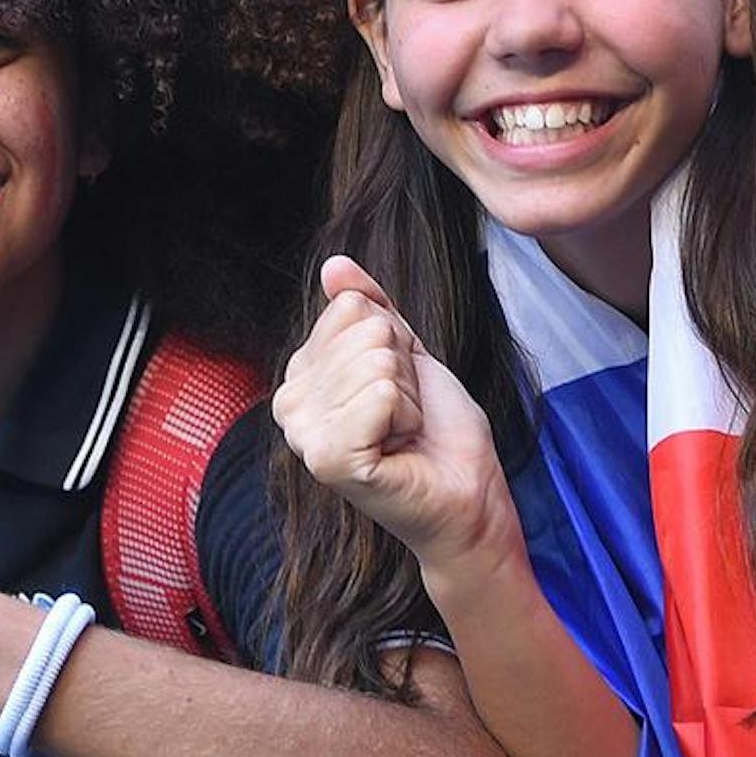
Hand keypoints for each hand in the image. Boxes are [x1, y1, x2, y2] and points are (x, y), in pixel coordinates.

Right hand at [274, 256, 516, 577]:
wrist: (465, 491)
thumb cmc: (435, 428)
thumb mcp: (405, 351)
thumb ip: (369, 306)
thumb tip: (334, 265)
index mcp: (300, 377)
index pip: (352, 308)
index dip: (394, 344)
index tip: (395, 390)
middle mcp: (289, 405)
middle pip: (368, 333)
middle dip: (404, 372)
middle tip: (402, 416)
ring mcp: (305, 435)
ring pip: (378, 362)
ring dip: (408, 397)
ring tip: (402, 432)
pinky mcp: (329, 460)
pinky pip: (381, 394)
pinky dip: (407, 416)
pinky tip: (399, 447)